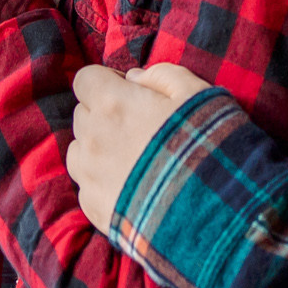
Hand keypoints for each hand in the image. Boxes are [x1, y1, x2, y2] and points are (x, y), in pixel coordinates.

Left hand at [67, 64, 211, 233]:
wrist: (210, 211)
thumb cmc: (205, 146)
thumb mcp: (196, 95)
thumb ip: (162, 75)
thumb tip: (133, 77)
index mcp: (113, 103)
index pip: (85, 79)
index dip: (105, 82)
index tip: (127, 93)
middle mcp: (93, 137)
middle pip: (82, 113)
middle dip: (102, 113)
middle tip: (136, 126)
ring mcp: (90, 175)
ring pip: (78, 149)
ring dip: (96, 148)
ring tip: (130, 158)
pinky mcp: (94, 207)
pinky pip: (86, 185)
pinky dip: (100, 181)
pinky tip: (130, 185)